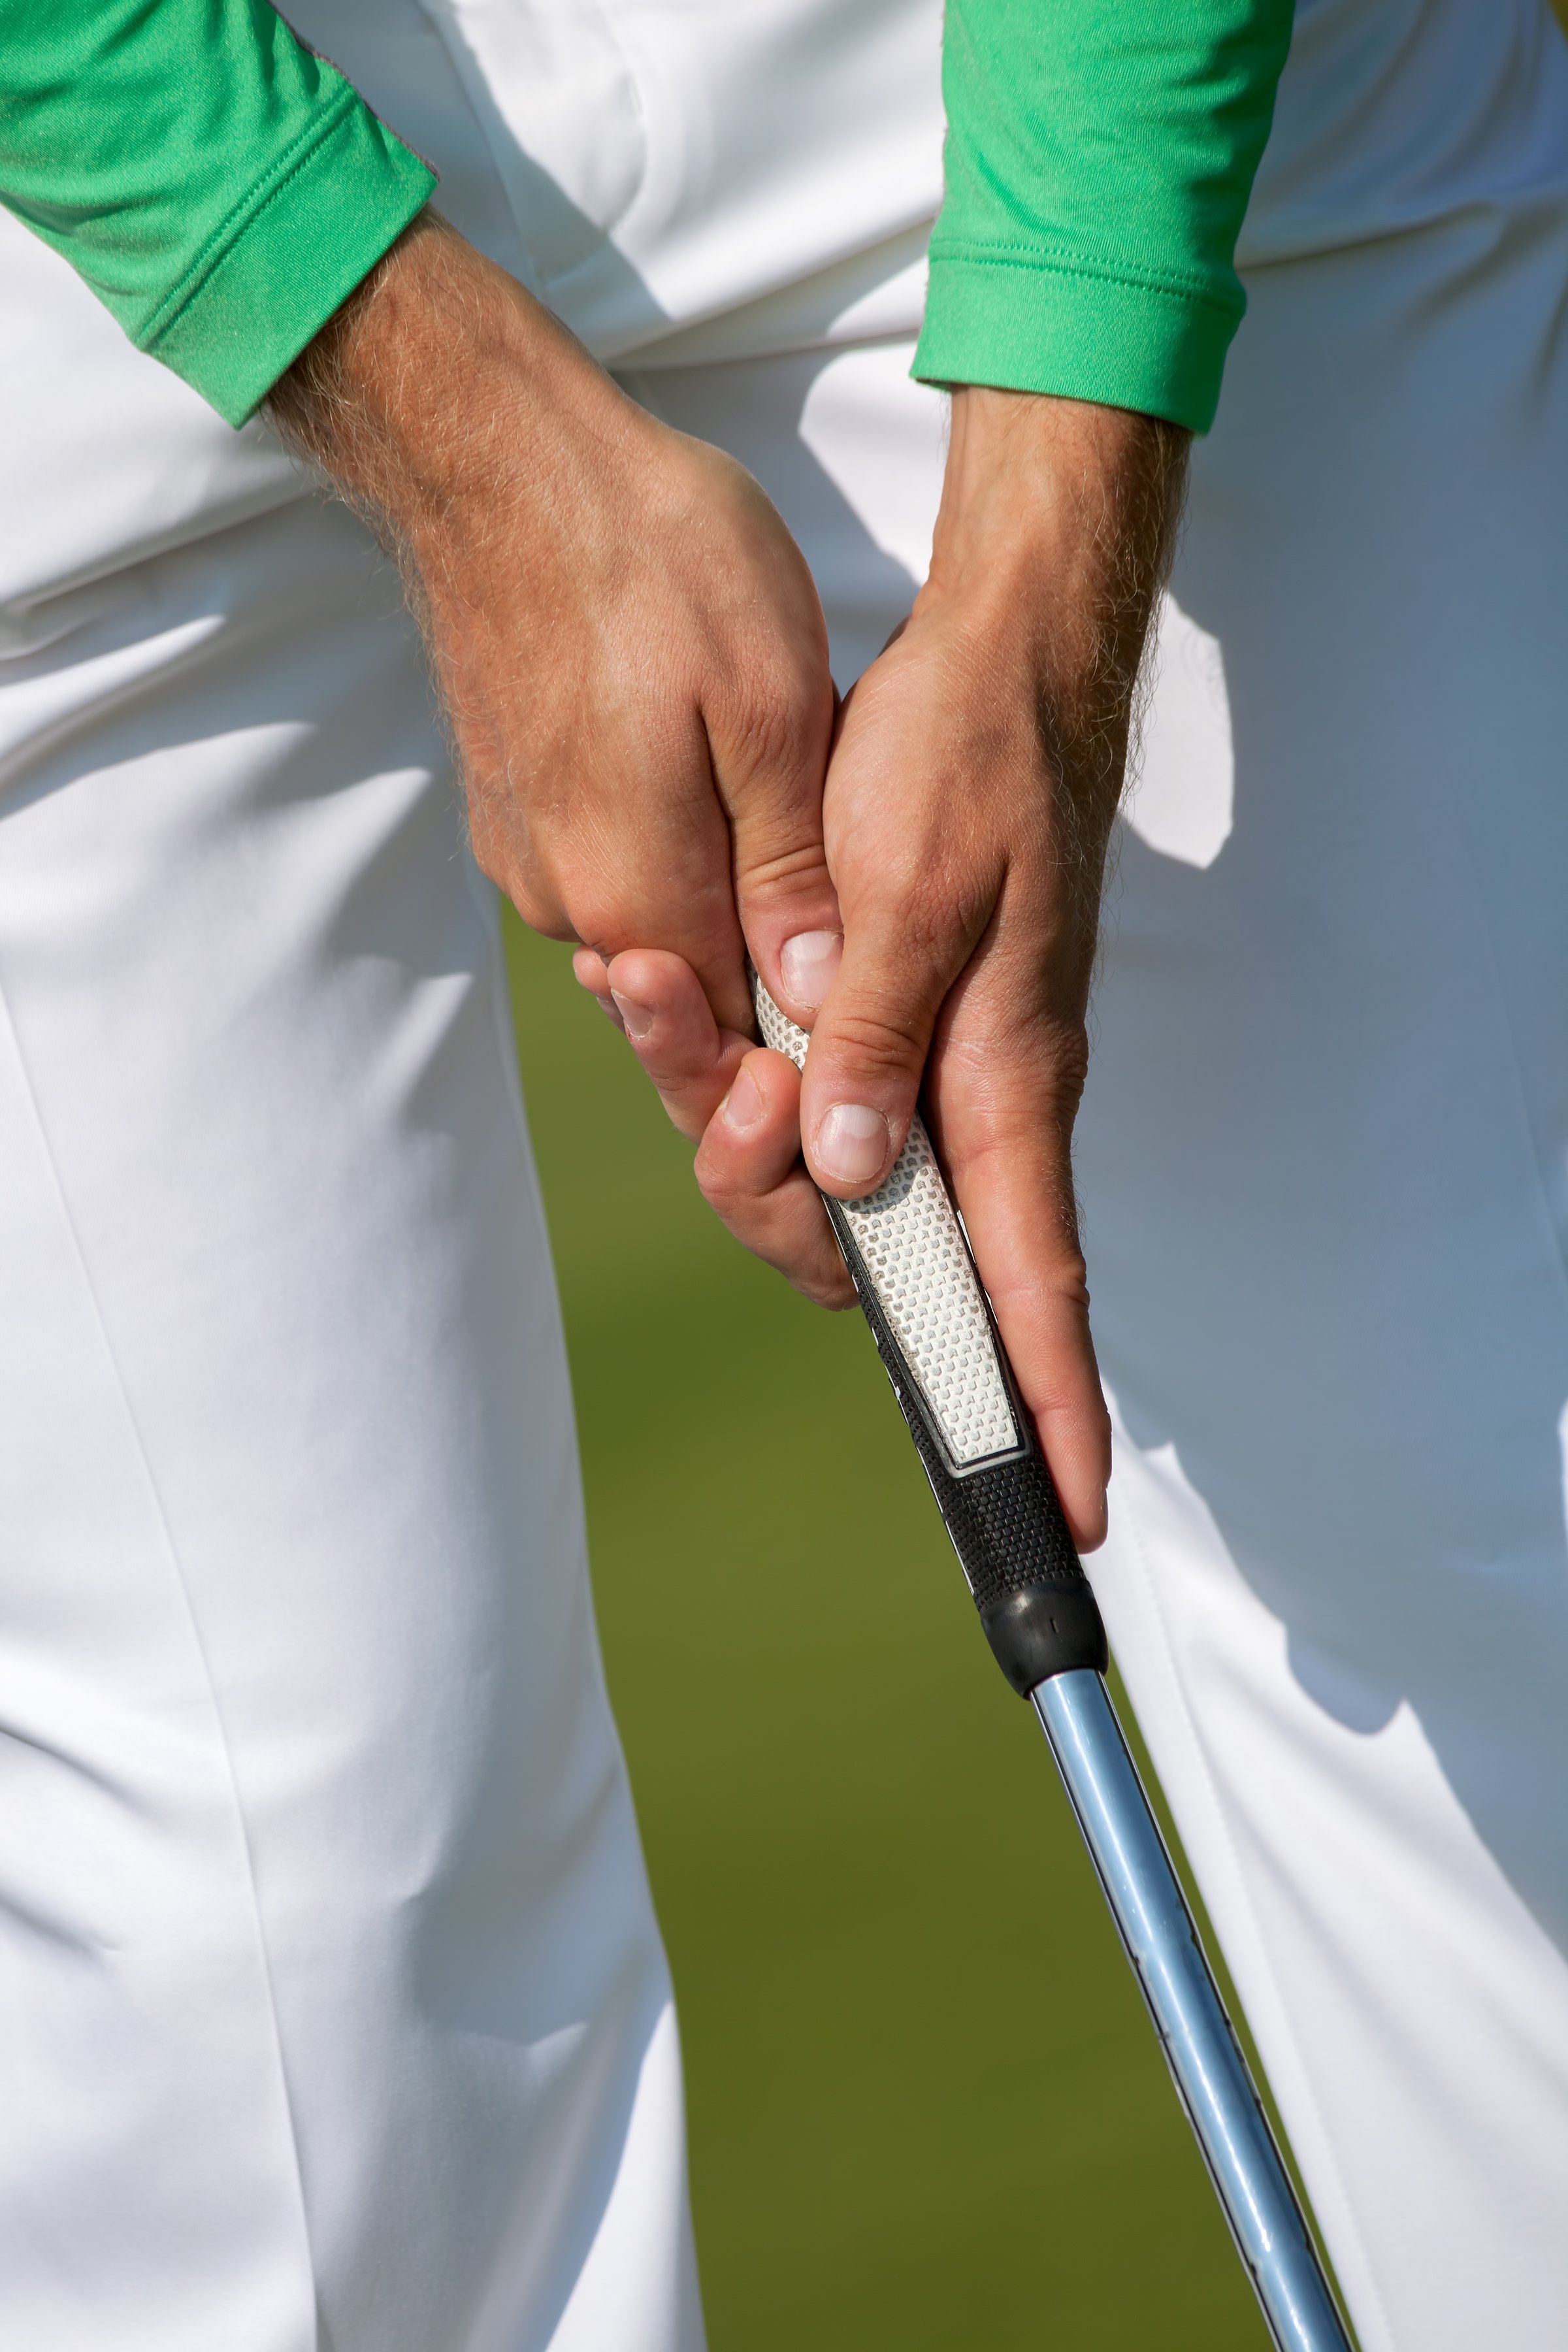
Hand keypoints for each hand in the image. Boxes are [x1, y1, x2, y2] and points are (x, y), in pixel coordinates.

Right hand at [267, 209, 838, 1037]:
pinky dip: (663, 857)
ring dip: (715, 913)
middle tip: (843, 917)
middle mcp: (565, 901)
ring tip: (780, 829)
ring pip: (646, 932)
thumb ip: (791, 869)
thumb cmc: (654, 553)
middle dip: (764, 989)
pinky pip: (602, 872)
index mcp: (637, 892)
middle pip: (689, 998)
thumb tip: (817, 1000)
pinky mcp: (508, 809)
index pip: (738, 1038)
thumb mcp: (773, 701)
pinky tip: (707, 786)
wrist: (493, 454)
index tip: (869, 1017)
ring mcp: (525, 856)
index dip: (811, 1046)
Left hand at [579, 390, 1187, 1546]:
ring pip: (821, 1169)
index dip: (1047, 1402)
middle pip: (879, 1244)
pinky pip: (806, 1094)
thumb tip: (848, 1171)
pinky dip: (729, 1065)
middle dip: (774, 1207)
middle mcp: (971, 1096)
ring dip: (724, 1112)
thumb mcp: (914, 890)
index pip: (1034, 1281)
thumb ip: (878, 1038)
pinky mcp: (890, 1020)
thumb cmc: (971, 761)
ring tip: (650, 991)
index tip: (1066, 1505)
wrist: (997, 661)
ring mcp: (932, 1063)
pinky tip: (670, 993)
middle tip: (721, 1093)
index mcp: (1001, 1082)